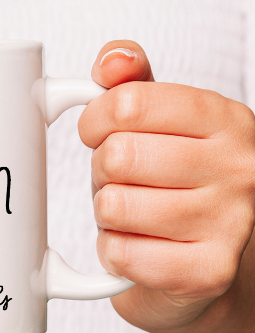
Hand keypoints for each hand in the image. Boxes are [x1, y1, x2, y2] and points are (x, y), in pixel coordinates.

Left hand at [79, 41, 254, 332]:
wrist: (204, 265)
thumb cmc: (174, 186)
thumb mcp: (160, 125)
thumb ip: (132, 83)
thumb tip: (112, 60)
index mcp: (225, 120)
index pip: (129, 102)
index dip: (95, 120)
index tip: (98, 132)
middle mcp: (238, 168)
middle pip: (117, 156)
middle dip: (102, 172)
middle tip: (124, 182)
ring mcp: (230, 223)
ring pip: (113, 205)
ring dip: (107, 214)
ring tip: (134, 216)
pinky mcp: (207, 272)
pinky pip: (120, 253)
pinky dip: (113, 253)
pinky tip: (138, 247)